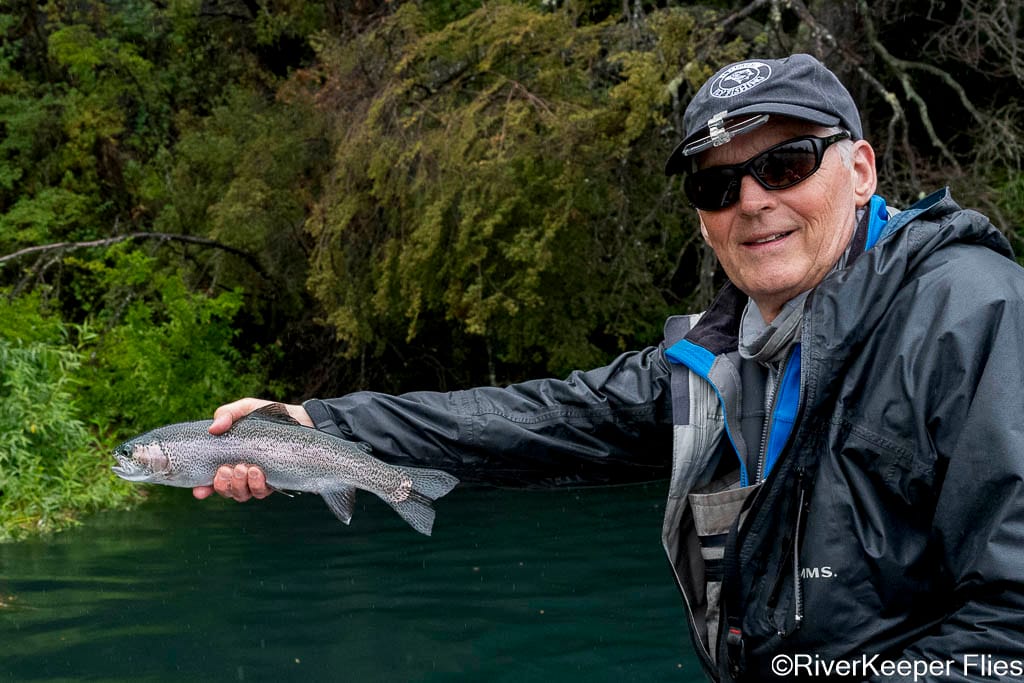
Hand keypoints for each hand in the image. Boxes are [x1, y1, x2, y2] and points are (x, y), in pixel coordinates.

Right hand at [192, 397, 312, 501]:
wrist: (301, 420)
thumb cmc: (269, 415)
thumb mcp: (246, 409)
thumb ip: (227, 414)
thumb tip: (213, 428)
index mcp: (229, 458)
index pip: (211, 480)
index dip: (203, 489)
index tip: (199, 491)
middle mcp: (242, 472)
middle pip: (226, 490)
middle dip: (223, 485)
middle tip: (227, 470)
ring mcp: (258, 478)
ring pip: (242, 494)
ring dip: (239, 485)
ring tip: (244, 468)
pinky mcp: (275, 481)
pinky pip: (262, 492)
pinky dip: (257, 485)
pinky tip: (258, 471)